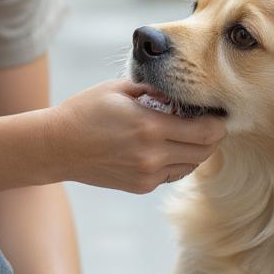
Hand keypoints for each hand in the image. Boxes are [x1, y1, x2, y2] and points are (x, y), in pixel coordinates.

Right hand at [44, 80, 225, 193]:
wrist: (56, 147)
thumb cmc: (84, 111)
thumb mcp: (118, 88)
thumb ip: (152, 88)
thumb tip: (177, 91)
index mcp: (149, 127)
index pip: (206, 132)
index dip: (218, 122)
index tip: (215, 110)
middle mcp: (152, 155)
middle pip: (205, 152)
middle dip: (211, 136)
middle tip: (205, 120)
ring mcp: (147, 174)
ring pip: (191, 166)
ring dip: (195, 150)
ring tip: (184, 132)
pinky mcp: (141, 185)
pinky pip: (172, 174)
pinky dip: (176, 160)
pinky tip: (163, 146)